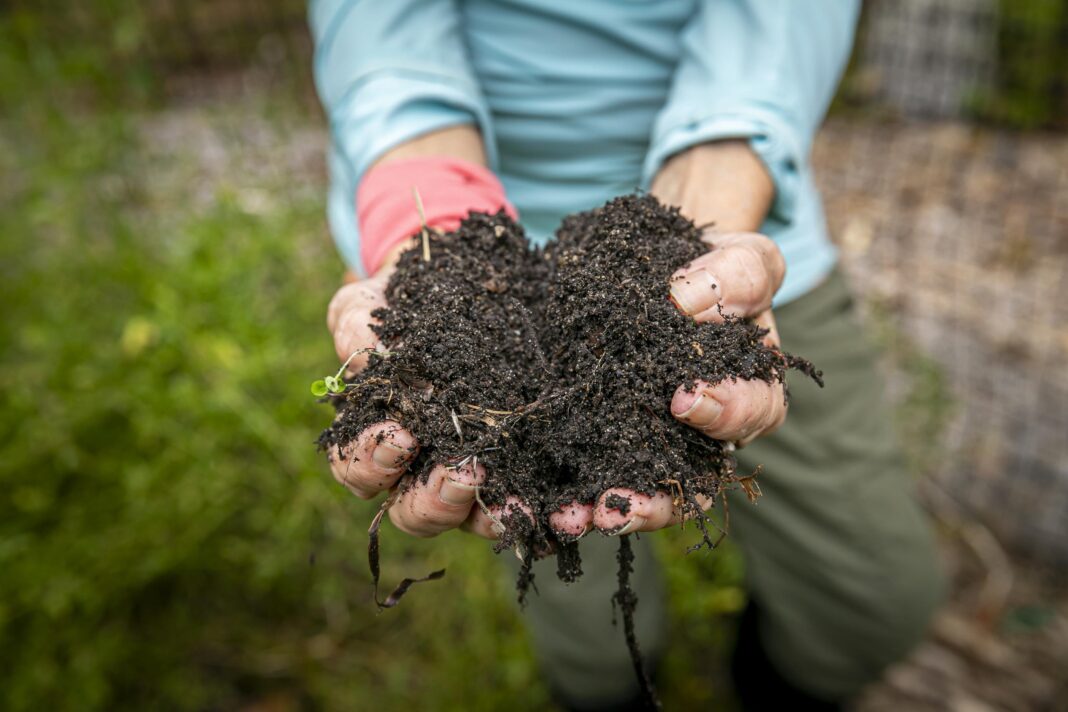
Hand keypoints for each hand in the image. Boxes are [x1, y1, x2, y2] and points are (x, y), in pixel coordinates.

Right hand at [326, 244, 527, 539]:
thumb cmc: (405, 304)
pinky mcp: (520, 466)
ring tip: (520, 500)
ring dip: (494, 515)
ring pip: (475, 517)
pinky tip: (574, 507)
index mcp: (375, 439)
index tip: (401, 437)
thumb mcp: (373, 305)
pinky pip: (532, 498)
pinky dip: (550, 508)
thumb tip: (365, 354)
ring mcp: (472, 473)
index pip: (360, 470)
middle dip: (438, 500)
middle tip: (465, 472)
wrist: (462, 286)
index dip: (373, 463)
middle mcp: (421, 469)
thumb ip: (356, 325)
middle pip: (417, 512)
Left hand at [590, 139, 785, 535]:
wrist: (667, 266)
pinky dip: (566, 489)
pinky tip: (538, 499)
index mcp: (751, 392)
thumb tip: (684, 302)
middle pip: (690, 484)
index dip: (723, 413)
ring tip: (567, 517)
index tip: (681, 397)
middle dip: (652, 504)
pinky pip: (591, 469)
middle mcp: (704, 433)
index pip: (751, 414)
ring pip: (637, 490)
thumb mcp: (743, 258)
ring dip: (602, 510)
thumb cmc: (715, 267)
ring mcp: (654, 438)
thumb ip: (735, 278)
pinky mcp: (608, 434)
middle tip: (613, 509)